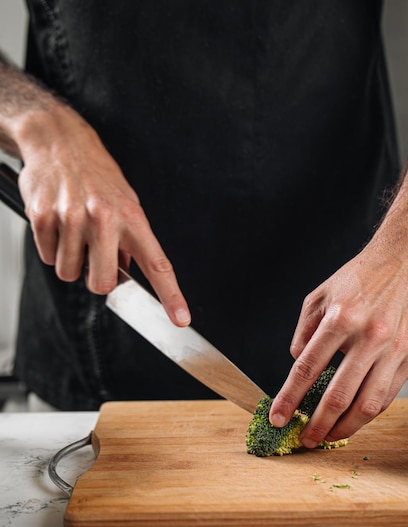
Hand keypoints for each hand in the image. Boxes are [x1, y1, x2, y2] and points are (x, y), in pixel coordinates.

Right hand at [17, 104, 190, 325]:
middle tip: (93, 257)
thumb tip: (126, 275)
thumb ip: (130, 242)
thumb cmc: (98, 177)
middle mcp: (105, 218)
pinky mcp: (43, 217)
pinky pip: (48, 258)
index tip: (180, 319)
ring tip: (74, 231)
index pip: (158, 264)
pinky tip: (58, 224)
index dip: (171, 295)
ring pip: (70, 274)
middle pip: (102, 283)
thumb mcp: (126, 203)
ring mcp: (72, 217)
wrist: (60, 142)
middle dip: (96, 279)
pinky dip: (52, 248)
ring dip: (71, 261)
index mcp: (133, 218)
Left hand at [269, 233, 407, 445]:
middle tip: (305, 439)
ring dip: (344, 428)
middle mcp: (368, 336)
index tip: (277, 417)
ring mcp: (392, 349)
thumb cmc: (364, 274)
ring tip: (329, 438)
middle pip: (337, 395)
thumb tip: (295, 360)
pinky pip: (388, 395)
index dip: (289, 398)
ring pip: (366, 404)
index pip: (306, 369)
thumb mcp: (321, 292)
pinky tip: (354, 420)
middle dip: (316, 424)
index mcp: (339, 318)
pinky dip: (368, 414)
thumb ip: (303, 329)